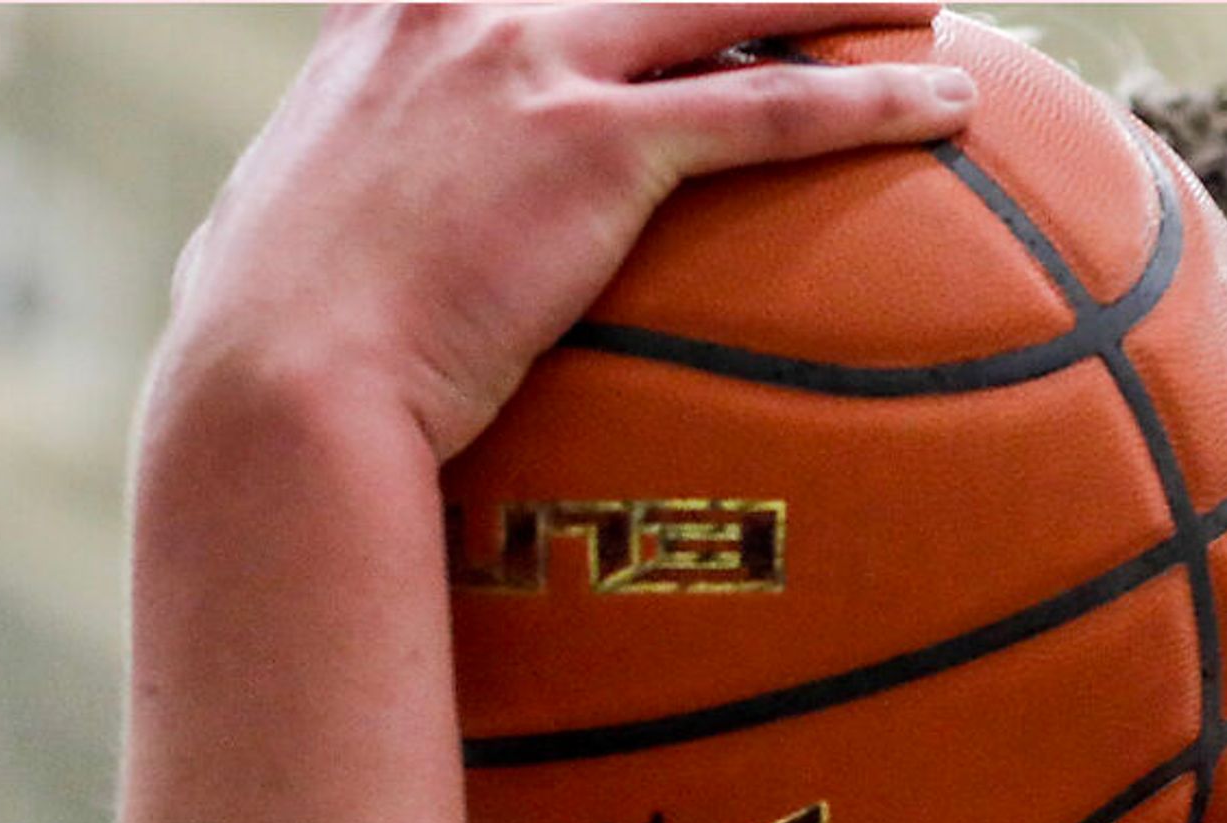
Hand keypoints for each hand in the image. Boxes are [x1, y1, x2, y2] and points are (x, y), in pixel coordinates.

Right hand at [167, 5, 972, 460]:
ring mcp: (528, 64)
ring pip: (725, 2)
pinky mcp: (594, 144)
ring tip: (919, 3)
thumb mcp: (295, 230)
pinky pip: (770, 106)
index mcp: (389, 18)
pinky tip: (950, 104)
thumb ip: (359, 197)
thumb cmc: (276, 345)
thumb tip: (360, 253)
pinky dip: (870, 102)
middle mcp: (460, 11)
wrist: (280, 379)